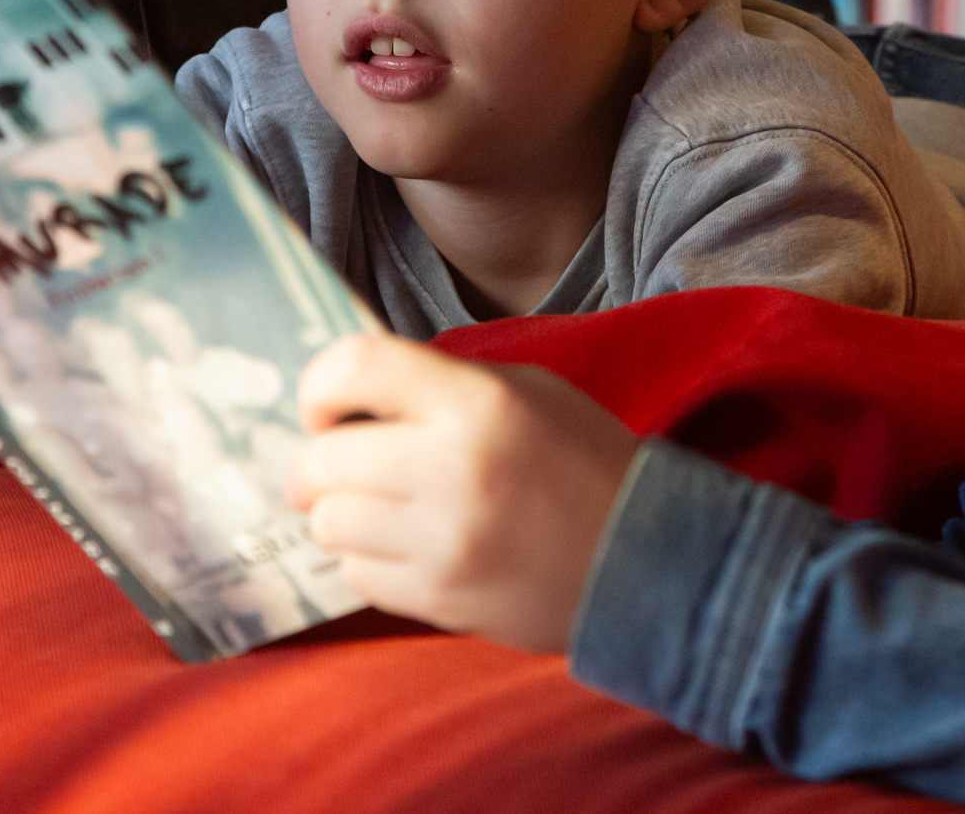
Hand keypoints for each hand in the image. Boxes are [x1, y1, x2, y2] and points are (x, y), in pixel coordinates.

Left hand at [288, 333, 640, 653]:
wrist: (645, 559)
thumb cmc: (581, 460)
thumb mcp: (524, 390)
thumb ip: (437, 382)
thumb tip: (348, 395)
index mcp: (477, 402)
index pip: (353, 366)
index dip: (320, 383)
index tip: (327, 405)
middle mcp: (453, 468)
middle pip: (323, 459)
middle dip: (319, 461)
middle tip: (340, 464)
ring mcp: (444, 542)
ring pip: (329, 522)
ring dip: (342, 512)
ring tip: (378, 507)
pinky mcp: (441, 599)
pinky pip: (357, 574)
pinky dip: (367, 559)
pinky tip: (405, 545)